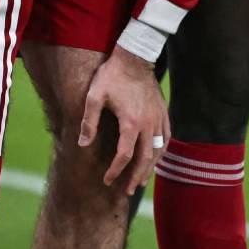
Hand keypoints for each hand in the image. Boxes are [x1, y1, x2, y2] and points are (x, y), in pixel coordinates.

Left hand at [81, 47, 167, 193]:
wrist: (135, 56)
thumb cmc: (112, 76)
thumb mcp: (94, 96)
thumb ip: (89, 122)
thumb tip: (82, 145)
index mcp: (130, 122)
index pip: (124, 155)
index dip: (115, 171)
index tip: (107, 180)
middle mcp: (147, 124)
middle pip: (145, 158)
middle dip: (135, 177)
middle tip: (127, 191)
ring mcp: (158, 118)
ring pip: (158, 151)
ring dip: (150, 168)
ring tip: (142, 181)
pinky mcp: (163, 112)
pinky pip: (166, 138)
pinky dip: (161, 152)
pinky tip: (157, 158)